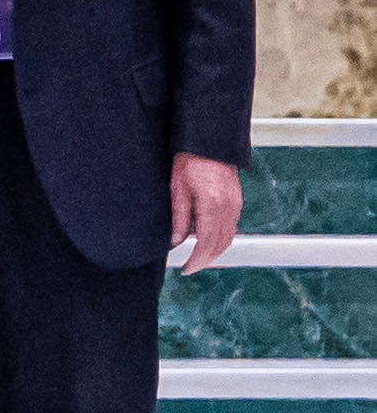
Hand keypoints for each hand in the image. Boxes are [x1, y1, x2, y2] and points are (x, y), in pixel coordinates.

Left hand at [171, 151, 243, 274]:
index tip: (186, 270)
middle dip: (206, 260)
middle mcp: (228, 207)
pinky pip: (231, 227)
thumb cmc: (189, 161)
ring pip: (229, 237)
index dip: (197, 259)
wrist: (209, 143)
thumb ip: (179, 218)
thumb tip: (176, 242)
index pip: (206, 242)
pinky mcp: (236, 201)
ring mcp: (235, 204)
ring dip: (215, 252)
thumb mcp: (177, 189)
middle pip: (220, 244)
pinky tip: (206, 242)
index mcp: (212, 204)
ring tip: (197, 259)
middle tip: (189, 268)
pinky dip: (220, 239)